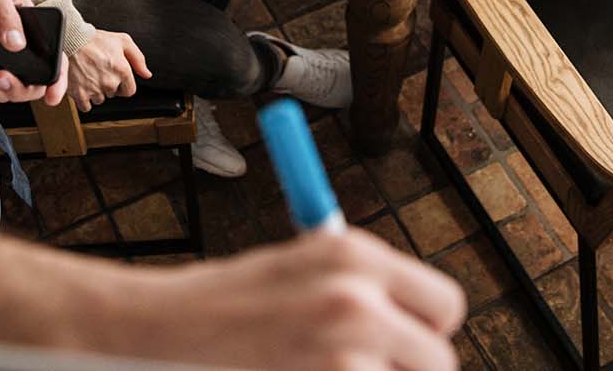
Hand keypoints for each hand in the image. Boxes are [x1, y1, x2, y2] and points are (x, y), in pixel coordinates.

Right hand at [66, 28, 149, 112]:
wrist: (72, 40)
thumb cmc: (96, 39)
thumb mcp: (123, 41)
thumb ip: (138, 59)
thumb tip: (146, 74)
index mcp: (122, 71)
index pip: (129, 91)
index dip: (123, 85)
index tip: (116, 79)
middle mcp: (109, 82)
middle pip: (113, 94)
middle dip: (108, 86)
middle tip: (100, 72)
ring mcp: (94, 89)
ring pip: (100, 100)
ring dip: (96, 92)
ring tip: (90, 76)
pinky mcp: (79, 93)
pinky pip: (86, 107)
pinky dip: (84, 99)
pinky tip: (83, 86)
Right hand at [139, 228, 466, 370]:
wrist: (167, 326)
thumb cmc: (233, 300)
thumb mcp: (305, 265)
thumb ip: (366, 288)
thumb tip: (417, 325)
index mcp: (356, 254)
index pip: (445, 304)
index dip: (427, 330)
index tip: (406, 343)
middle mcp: (357, 298)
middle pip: (438, 361)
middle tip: (361, 366)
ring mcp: (341, 351)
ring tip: (316, 369)